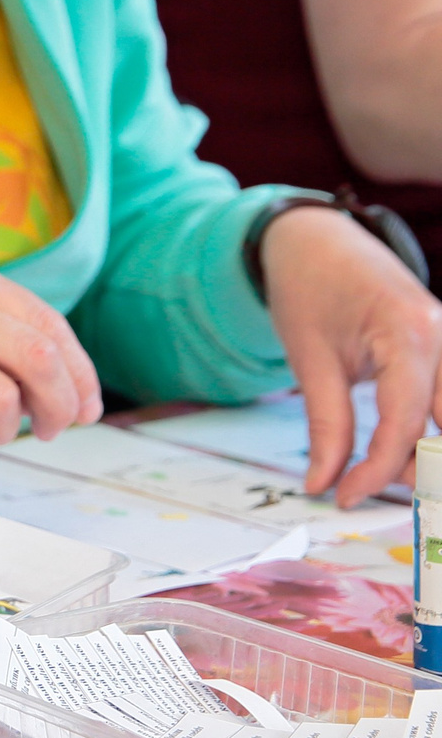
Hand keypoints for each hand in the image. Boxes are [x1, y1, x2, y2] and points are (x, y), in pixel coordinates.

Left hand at [259, 204, 441, 504]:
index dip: (376, 471)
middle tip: (370, 490)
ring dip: (430, 454)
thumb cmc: (308, 290)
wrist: (315, 240)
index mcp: (410, 335)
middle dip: (418, 470)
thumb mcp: (309, 359)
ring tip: (385, 472)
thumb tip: (324, 484)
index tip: (345, 498)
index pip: (405, 424)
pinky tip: (411, 453)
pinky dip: (434, 430)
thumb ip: (326, 426)